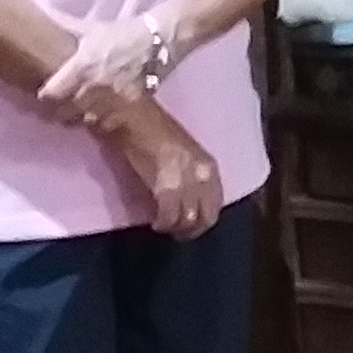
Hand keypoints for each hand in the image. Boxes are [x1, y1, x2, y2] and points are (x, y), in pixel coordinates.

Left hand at [40, 16, 166, 126]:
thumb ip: (66, 29)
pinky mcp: (129, 107)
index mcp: (79, 67)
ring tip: (80, 112)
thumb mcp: (90, 28)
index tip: (46, 95)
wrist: (159, 40)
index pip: (50, 94)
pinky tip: (102, 113)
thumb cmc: (122, 32)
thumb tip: (41, 17)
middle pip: (65, 112)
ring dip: (81, 117)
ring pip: (86, 120)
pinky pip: (108, 124)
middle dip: (60, 111)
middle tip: (60, 107)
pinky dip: (102, 121)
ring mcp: (112, 100)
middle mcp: (93, 87)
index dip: (45, 97)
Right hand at [103, 98, 222, 237]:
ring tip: (165, 227)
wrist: (136, 118)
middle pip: (207, 217)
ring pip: (189, 221)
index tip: (192, 224)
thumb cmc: (155, 130)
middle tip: (179, 233)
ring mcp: (186, 183)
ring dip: (177, 229)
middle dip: (194, 230)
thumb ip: (190, 174)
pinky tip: (156, 223)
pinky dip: (163, 224)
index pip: (216, 203)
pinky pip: (170, 217)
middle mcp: (203, 177)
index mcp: (209, 166)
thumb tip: (187, 196)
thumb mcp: (184, 155)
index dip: (205, 218)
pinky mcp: (166, 189)